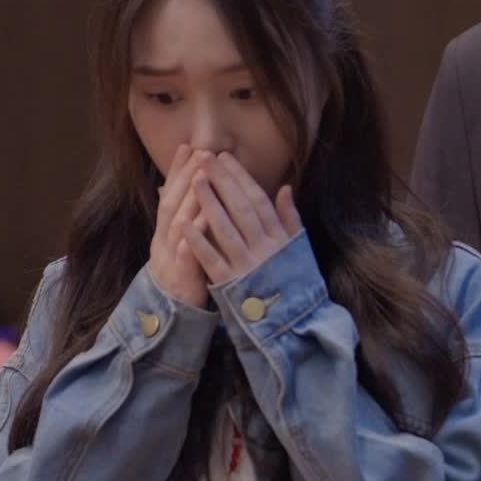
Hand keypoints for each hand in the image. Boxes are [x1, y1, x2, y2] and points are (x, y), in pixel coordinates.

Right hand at [148, 145, 211, 309]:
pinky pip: (183, 261)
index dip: (179, 171)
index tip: (189, 146)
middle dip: (186, 178)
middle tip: (200, 153)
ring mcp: (169, 259)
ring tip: (200, 180)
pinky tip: (196, 231)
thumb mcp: (178, 243)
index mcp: (167, 231)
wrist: (169, 316)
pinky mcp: (179, 280)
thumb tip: (175, 189)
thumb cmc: (180, 275)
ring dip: (188, 203)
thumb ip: (180, 217)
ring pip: (177, 227)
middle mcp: (164, 240)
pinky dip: (188, 245)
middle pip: (173, 204)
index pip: (172, 194)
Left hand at [184, 152, 302, 286]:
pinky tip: (183, 223)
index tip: (226, 158)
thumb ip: (290, 219)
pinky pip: (212, 260)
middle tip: (205, 158)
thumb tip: (284, 188)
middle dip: (223, 182)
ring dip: (209, 204)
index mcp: (279, 238)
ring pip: (226, 229)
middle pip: (241, 209)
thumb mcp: (297, 249)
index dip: (241, 178)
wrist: (292, 323)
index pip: (259, 201)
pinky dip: (197, 241)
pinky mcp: (230, 284)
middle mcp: (264, 248)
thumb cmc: (293, 282)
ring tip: (195, 180)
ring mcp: (246, 266)